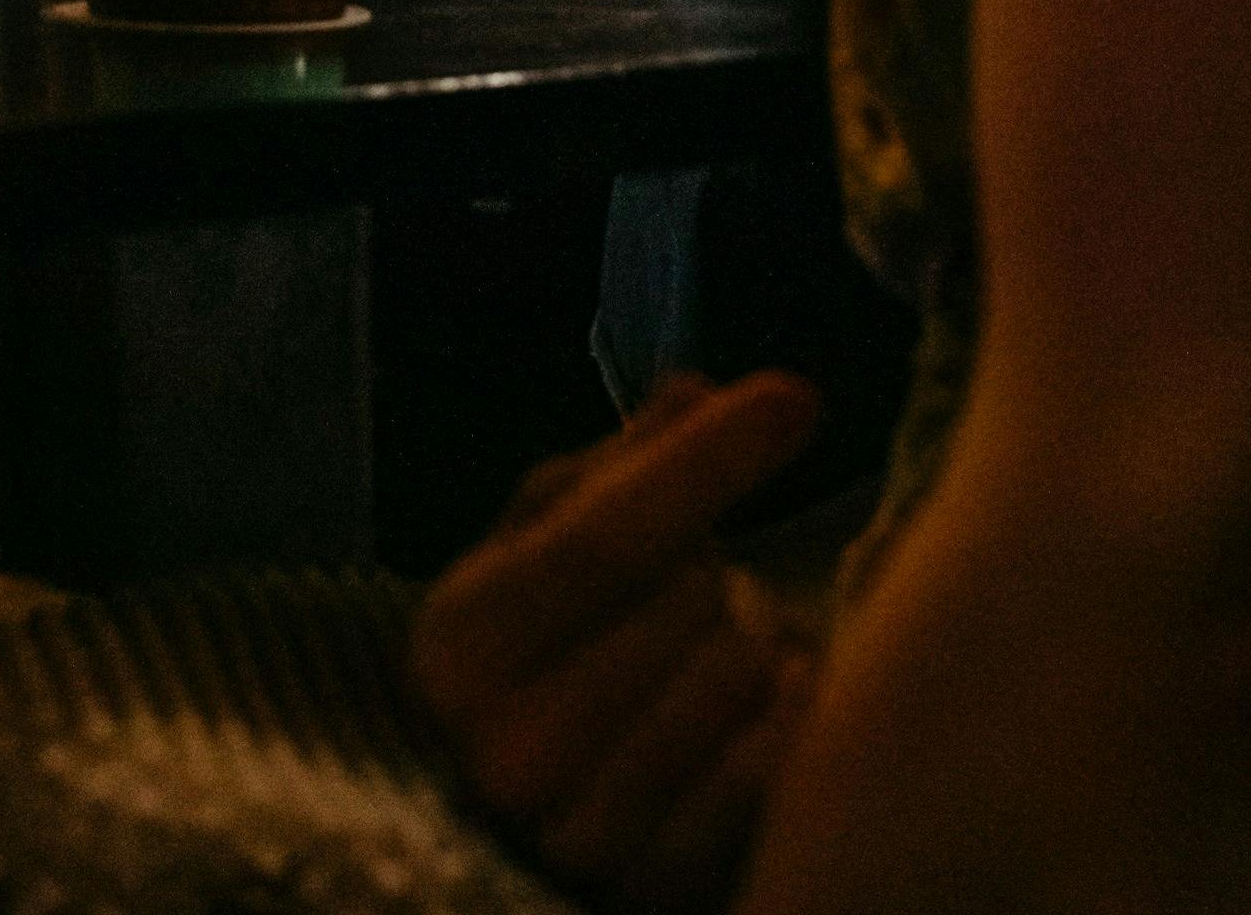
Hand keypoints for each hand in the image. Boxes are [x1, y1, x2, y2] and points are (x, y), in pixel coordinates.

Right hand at [408, 370, 825, 914]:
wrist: (541, 837)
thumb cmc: (556, 668)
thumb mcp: (549, 562)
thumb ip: (614, 475)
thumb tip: (692, 387)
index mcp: (455, 647)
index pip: (596, 537)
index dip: (702, 460)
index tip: (793, 395)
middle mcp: (500, 748)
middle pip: (684, 601)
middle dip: (725, 571)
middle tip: (712, 592)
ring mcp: (578, 834)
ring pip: (737, 677)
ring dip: (768, 646)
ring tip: (738, 655)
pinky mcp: (658, 890)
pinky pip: (771, 771)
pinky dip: (795, 719)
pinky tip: (777, 705)